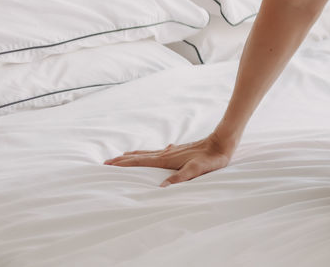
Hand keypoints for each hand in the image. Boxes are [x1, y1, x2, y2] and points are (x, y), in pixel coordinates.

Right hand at [103, 132, 235, 186]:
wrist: (222, 142)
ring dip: (134, 156)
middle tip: (107, 162)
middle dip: (123, 160)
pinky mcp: (179, 150)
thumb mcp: (196, 170)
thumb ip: (180, 178)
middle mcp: (166, 153)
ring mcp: (172, 150)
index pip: (140, 162)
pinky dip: (148, 154)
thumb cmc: (211, 158)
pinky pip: (158, 152)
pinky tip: (154, 153)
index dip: (124, 164)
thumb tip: (161, 188)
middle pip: (139, 157)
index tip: (108, 165)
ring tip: (122, 157)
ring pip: (148, 153)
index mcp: (166, 158)